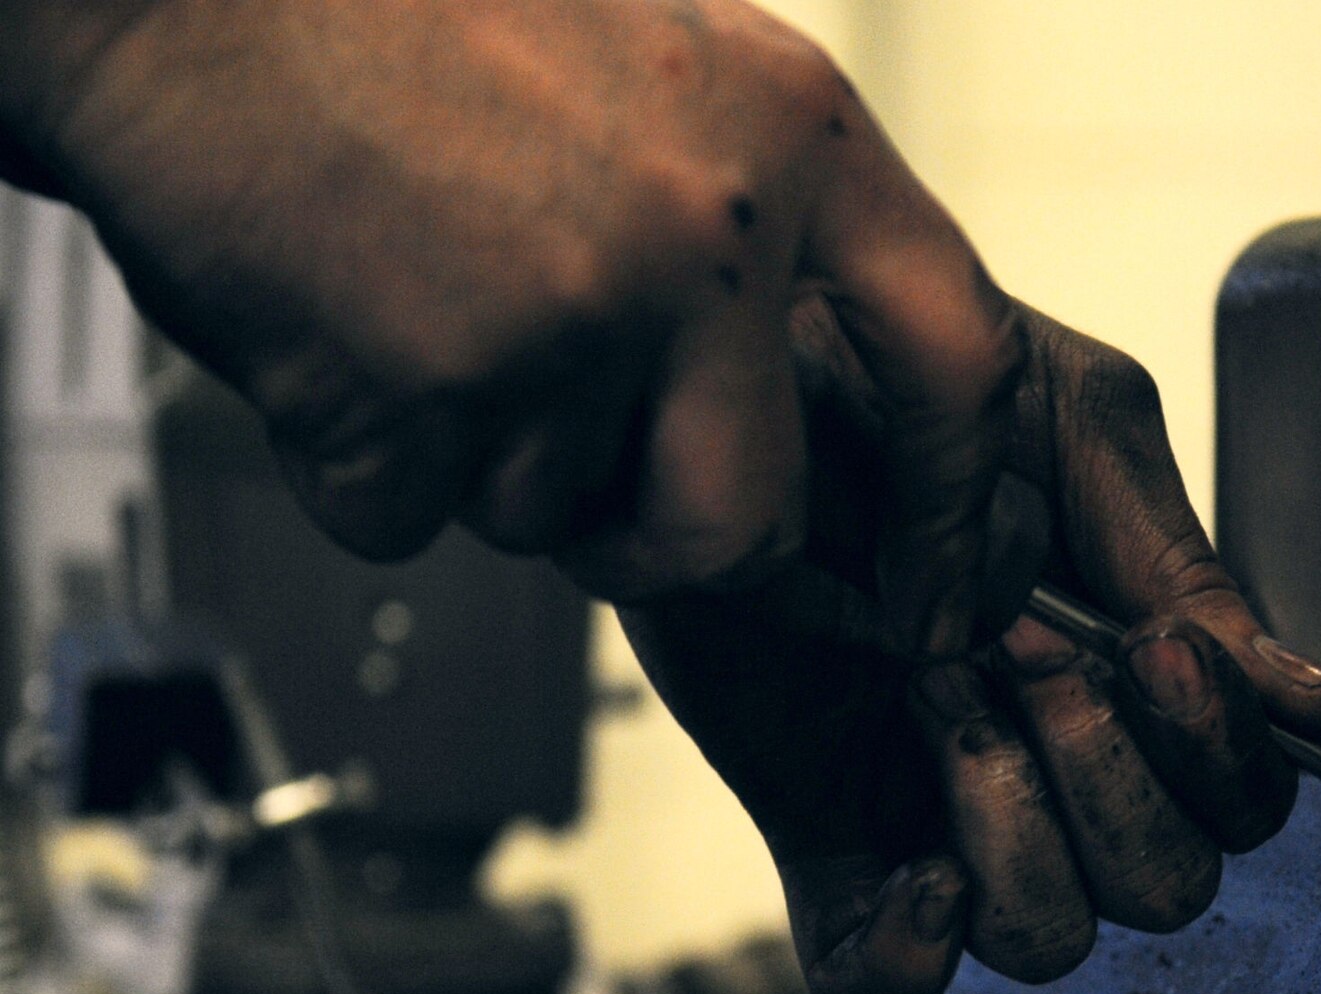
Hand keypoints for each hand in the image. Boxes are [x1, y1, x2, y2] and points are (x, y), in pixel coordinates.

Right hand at [1, 0, 1020, 651]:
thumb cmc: (398, 10)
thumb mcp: (658, 60)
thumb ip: (756, 212)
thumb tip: (795, 383)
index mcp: (790, 135)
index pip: (960, 361)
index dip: (962, 502)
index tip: (943, 587)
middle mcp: (705, 228)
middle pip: (747, 521)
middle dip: (664, 546)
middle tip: (594, 496)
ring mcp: (569, 313)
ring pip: (557, 521)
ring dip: (484, 464)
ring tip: (420, 305)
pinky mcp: (423, 390)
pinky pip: (413, 519)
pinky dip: (363, 462)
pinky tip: (335, 324)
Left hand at [621, 305, 1320, 993]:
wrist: (734, 377)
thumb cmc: (904, 372)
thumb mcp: (1075, 430)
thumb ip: (1185, 567)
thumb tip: (1316, 704)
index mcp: (1133, 669)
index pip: (1240, 796)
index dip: (1216, 758)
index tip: (1152, 657)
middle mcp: (1055, 757)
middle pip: (1164, 885)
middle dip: (1106, 778)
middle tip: (1022, 648)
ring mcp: (940, 802)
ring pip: (1047, 936)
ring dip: (1010, 822)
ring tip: (938, 689)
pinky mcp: (826, 829)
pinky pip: (877, 979)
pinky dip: (909, 951)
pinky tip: (914, 864)